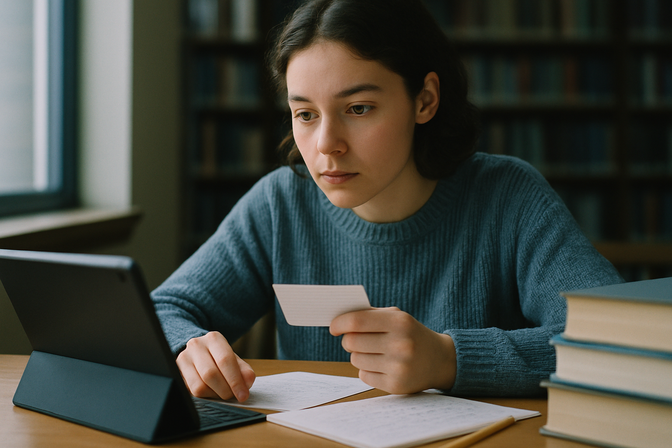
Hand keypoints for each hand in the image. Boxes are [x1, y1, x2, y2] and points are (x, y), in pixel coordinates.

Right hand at [176, 331, 255, 401]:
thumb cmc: (219, 358)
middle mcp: (196, 345)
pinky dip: (205, 396)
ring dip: (215, 394)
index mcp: (214, 339)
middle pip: (211, 374)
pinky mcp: (177, 372)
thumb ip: (244, 371)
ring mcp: (184, 358)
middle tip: (233, 396)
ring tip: (222, 393)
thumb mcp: (235, 360)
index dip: (235, 381)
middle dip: (225, 390)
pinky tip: (212, 392)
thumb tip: (247, 383)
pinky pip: (191, 391)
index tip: (243, 395)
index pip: (225, 360)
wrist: (199, 352)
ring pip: (199, 385)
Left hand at [330, 307, 455, 393]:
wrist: (440, 359)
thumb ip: (369, 315)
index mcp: (399, 322)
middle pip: (352, 342)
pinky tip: (382, 365)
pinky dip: (367, 370)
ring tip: (374, 352)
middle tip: (354, 340)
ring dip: (358, 356)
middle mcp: (400, 344)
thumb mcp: (397, 317)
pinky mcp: (396, 385)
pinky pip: (363, 376)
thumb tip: (338, 319)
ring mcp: (399, 366)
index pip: (357, 321)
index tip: (333, 327)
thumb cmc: (410, 333)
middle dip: (348, 340)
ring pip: (355, 360)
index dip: (340, 323)